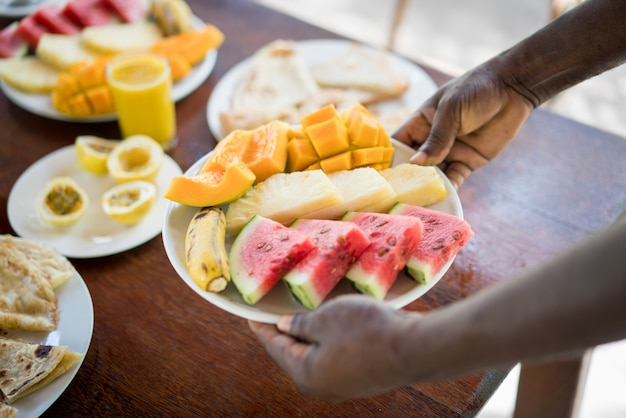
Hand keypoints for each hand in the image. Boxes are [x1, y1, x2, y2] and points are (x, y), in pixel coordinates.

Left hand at [248, 295, 416, 400]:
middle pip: (295, 354)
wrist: (414, 348)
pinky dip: (330, 340)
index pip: (276, 347)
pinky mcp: (362, 378)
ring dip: (311, 334)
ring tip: (306, 314)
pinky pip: (336, 357)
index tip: (252, 317)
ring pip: (317, 355)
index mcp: (306, 374)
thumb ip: (301, 323)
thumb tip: (286, 326)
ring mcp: (344, 385)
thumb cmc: (367, 331)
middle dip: (288, 332)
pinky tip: (334, 326)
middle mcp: (322, 386)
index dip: (264, 328)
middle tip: (277, 311)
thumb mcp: (326, 318)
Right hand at [394, 61, 533, 187]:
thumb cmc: (477, 88)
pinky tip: (442, 200)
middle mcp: (432, 139)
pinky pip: (454, 179)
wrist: (514, 88)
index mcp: (421, 122)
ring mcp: (450, 152)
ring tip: (417, 204)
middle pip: (414, 164)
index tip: (381, 178)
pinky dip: (449, 190)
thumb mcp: (451, 110)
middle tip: (397, 198)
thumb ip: (436, 138)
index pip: (399, 144)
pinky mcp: (468, 161)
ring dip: (428, 188)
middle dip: (408, 179)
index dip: (390, 159)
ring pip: (433, 175)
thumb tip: (416, 163)